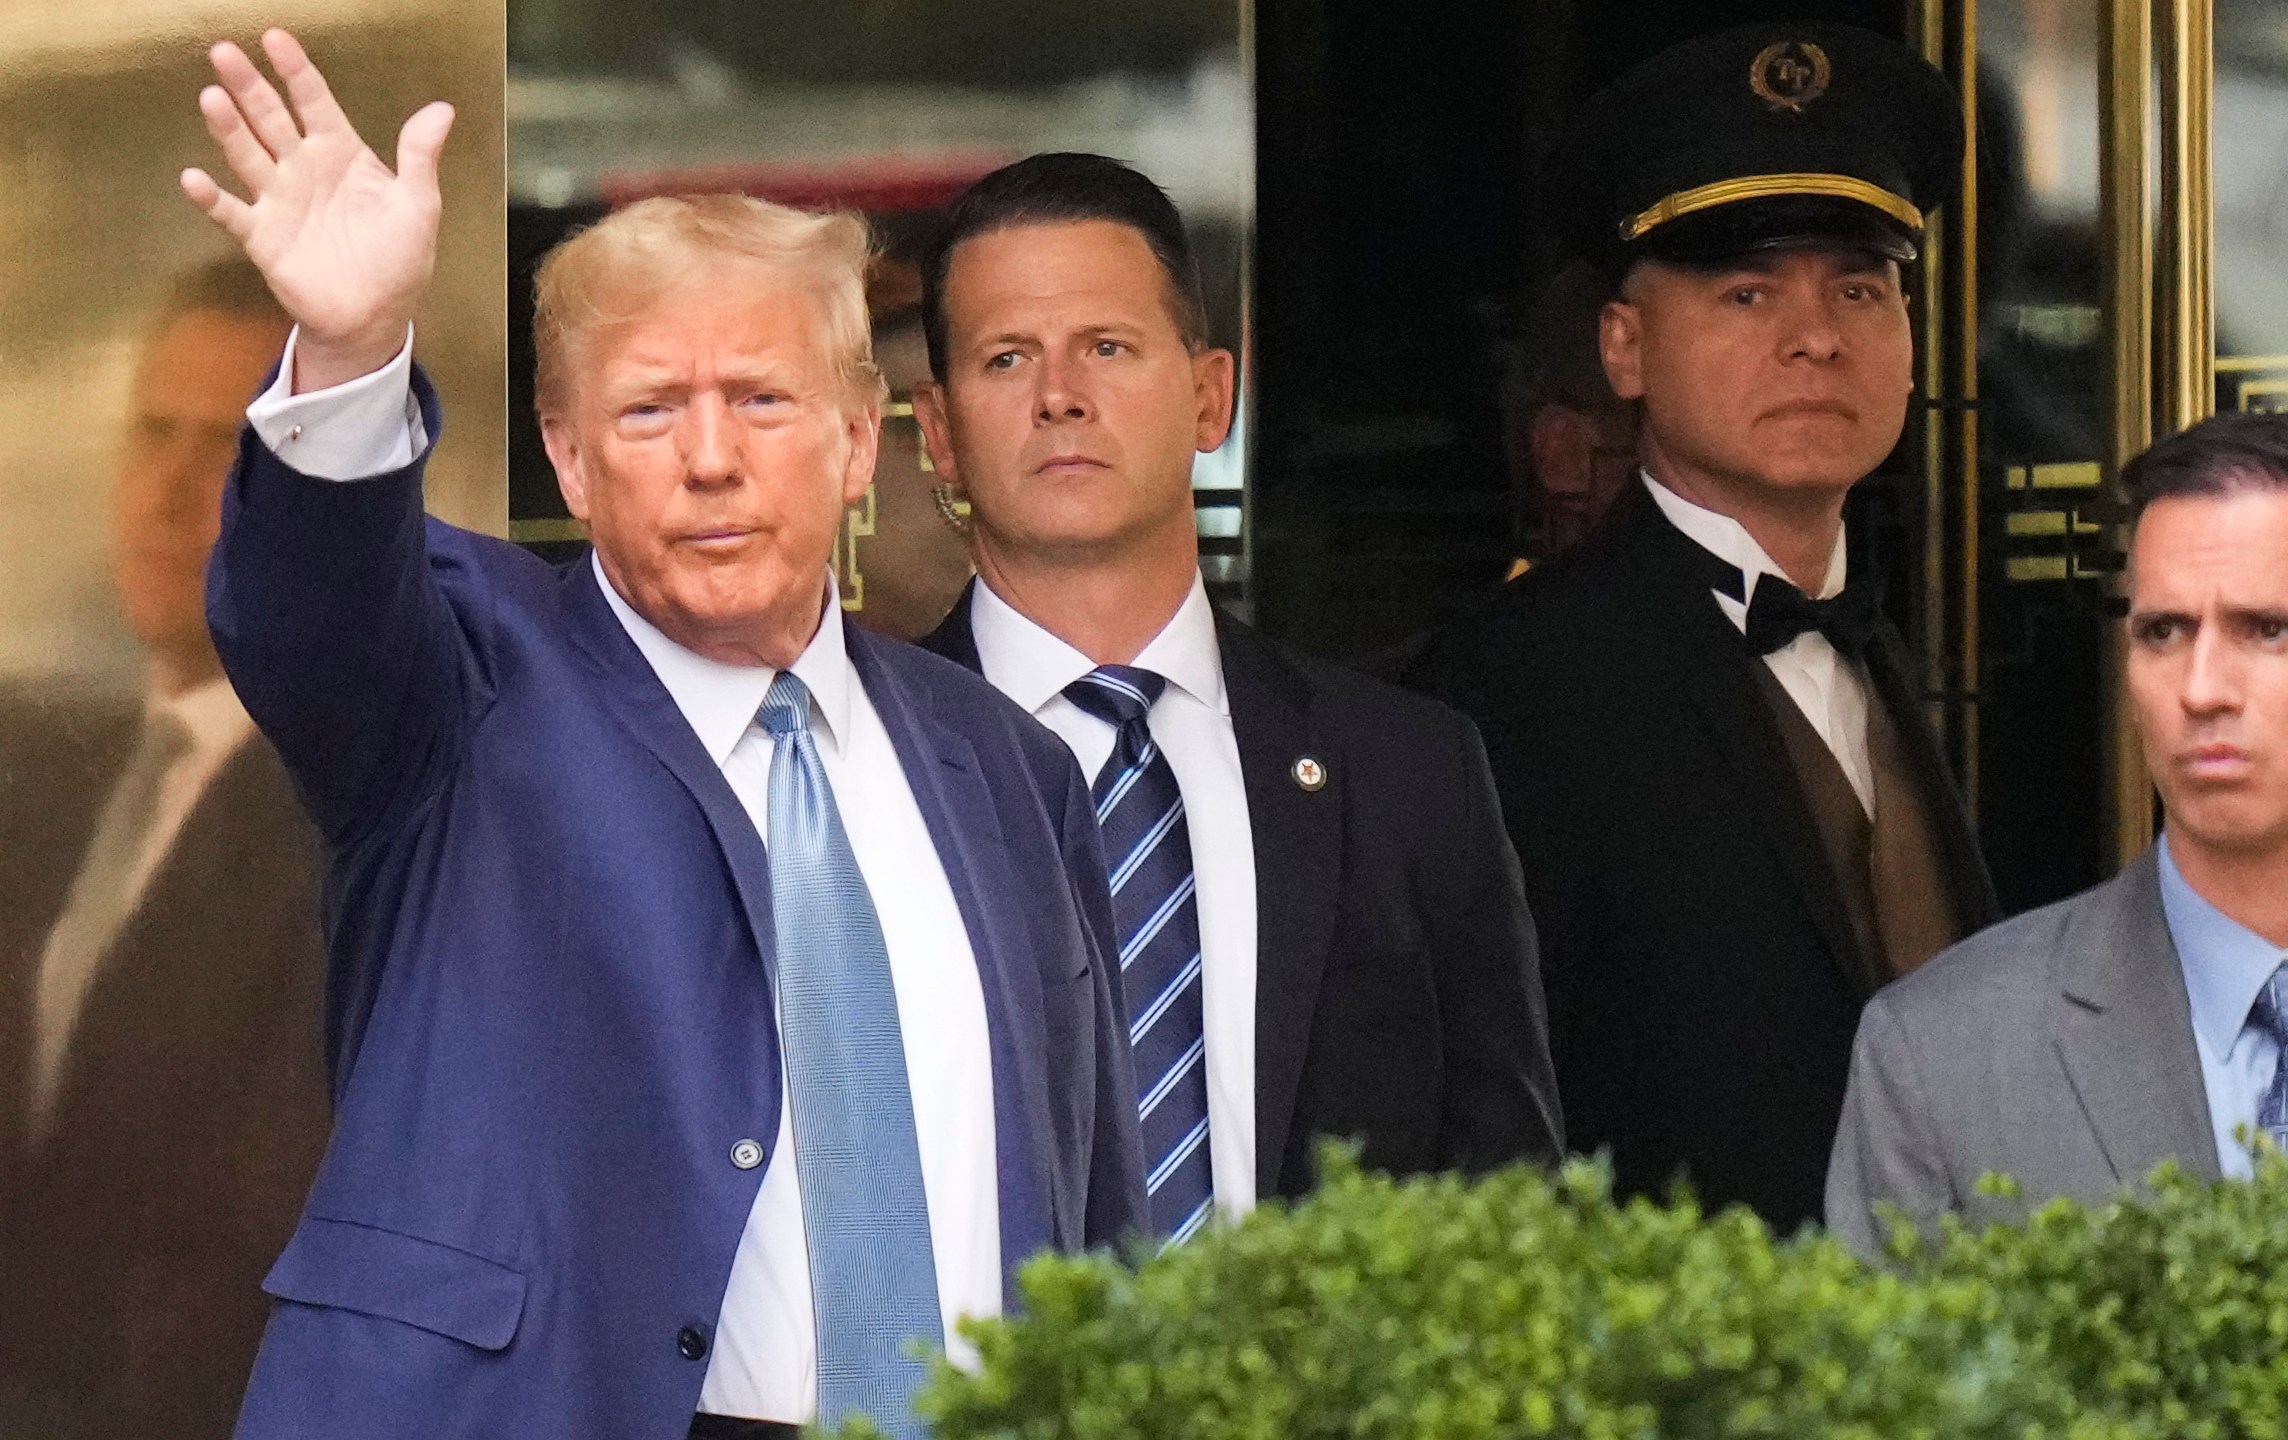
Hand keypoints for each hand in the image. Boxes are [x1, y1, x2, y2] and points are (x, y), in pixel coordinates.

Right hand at [180, 29, 453, 392]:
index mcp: (341, 154)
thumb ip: (420, 156)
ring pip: (248, 155)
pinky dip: (212, 198)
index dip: (296, 71)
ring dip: (229, 128)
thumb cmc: (399, 259)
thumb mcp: (418, 204)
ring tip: (212, 97)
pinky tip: (195, 178)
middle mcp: (304, 169)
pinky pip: (232, 213)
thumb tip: (441, 109)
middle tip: (224, 53)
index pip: (314, 102)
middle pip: (271, 118)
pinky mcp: (263, 236)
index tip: (276, 39)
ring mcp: (279, 200)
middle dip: (250, 87)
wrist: (375, 315)